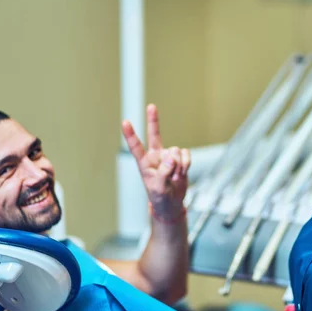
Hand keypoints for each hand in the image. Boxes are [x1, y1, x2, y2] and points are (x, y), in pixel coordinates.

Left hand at [122, 104, 190, 220]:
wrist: (172, 204)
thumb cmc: (160, 198)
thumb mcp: (158, 188)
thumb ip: (163, 172)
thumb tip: (171, 157)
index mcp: (144, 163)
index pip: (136, 147)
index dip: (131, 134)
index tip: (125, 122)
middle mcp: (156, 156)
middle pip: (155, 135)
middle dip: (153, 120)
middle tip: (151, 106)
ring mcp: (168, 157)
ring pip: (176, 151)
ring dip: (178, 165)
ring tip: (175, 177)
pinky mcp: (181, 159)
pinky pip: (186, 155)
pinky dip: (186, 164)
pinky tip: (182, 173)